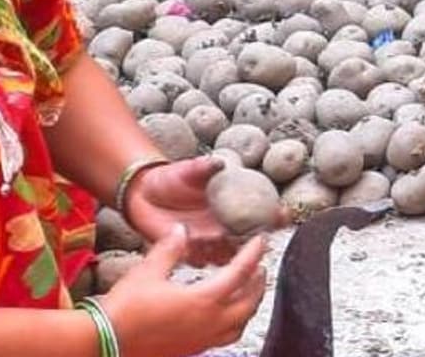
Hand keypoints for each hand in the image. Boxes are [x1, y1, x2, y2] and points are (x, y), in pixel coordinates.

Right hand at [96, 224, 267, 356]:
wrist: (110, 340)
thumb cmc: (128, 306)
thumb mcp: (147, 271)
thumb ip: (169, 249)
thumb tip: (181, 229)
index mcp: (204, 300)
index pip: (239, 273)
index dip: (252, 254)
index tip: (260, 241)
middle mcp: (211, 322)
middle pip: (249, 302)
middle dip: (258, 283)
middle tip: (259, 267)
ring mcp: (204, 338)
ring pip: (241, 323)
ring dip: (250, 305)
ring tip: (248, 292)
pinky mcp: (194, 349)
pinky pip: (226, 336)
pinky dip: (235, 322)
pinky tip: (223, 315)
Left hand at [124, 155, 286, 266]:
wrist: (143, 192)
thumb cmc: (171, 178)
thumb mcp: (188, 170)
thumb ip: (203, 167)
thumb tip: (218, 163)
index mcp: (230, 206)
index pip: (260, 214)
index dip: (274, 216)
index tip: (282, 214)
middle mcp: (223, 227)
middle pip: (249, 241)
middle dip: (259, 244)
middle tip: (260, 240)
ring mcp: (208, 242)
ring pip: (229, 255)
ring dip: (232, 256)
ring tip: (229, 247)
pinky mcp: (189, 252)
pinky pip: (202, 261)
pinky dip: (204, 260)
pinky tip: (202, 253)